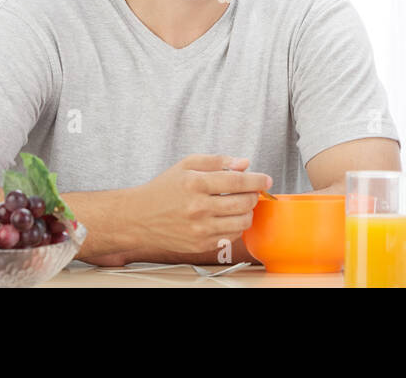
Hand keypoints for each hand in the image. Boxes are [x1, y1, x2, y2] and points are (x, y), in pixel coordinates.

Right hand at [126, 154, 271, 256]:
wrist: (139, 217)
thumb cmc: (164, 189)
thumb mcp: (187, 165)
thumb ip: (218, 161)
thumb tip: (245, 163)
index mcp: (195, 184)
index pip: (238, 181)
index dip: (257, 180)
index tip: (266, 179)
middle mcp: (198, 208)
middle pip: (243, 203)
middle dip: (253, 196)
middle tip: (252, 191)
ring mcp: (199, 229)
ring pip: (241, 222)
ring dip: (247, 212)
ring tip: (240, 204)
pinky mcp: (200, 244)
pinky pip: (230, 236)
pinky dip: (235, 226)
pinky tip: (227, 217)